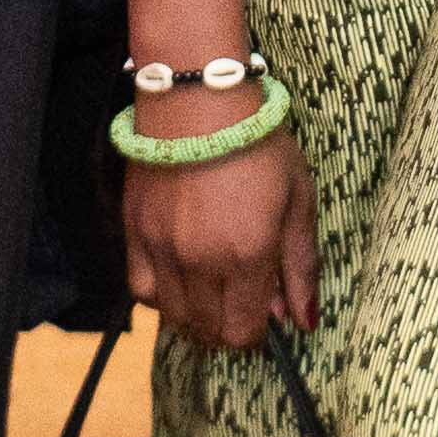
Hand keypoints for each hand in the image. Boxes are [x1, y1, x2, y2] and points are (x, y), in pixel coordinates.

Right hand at [123, 119, 315, 351]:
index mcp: (247, 255)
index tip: (265, 317)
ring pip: (174, 317)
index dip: (256, 335)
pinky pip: (141, 290)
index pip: (242, 333)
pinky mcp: (134, 233)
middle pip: (208, 331)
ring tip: (213, 292)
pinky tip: (180, 279)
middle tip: (242, 303)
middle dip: (229, 328)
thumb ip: (300, 267)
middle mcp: (200, 262)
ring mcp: (161, 249)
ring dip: (196, 316)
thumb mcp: (298, 202)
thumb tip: (304, 323)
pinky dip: (162, 296)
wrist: (199, 101)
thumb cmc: (258, 146)